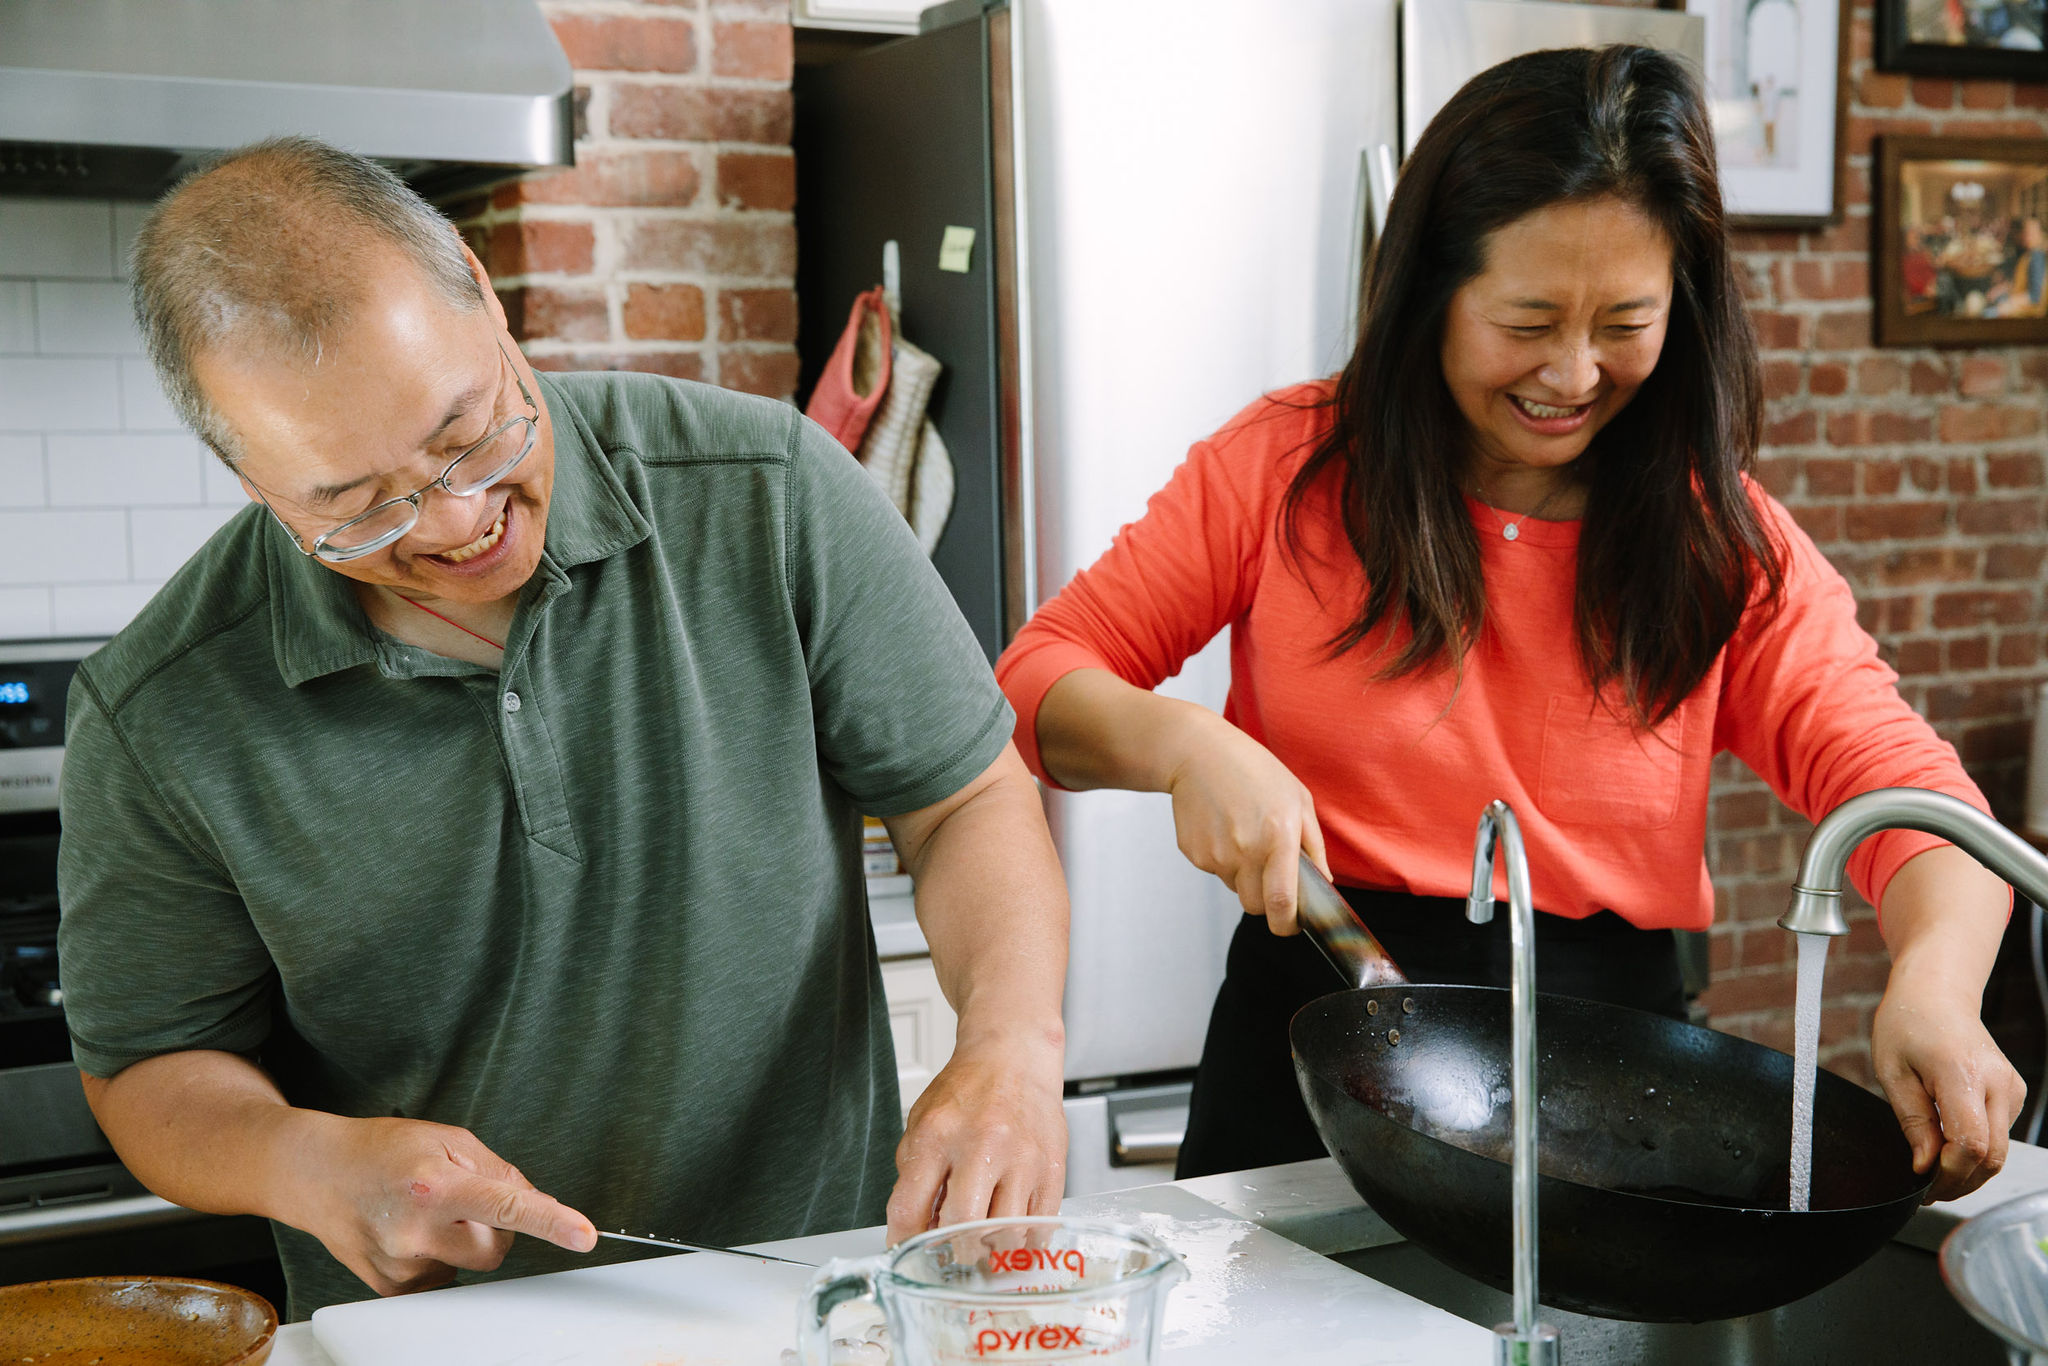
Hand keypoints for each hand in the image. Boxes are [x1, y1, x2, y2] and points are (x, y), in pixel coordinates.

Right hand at [284, 1113, 597, 1295]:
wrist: (317, 1174)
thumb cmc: (382, 1150)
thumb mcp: (446, 1139)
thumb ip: (498, 1170)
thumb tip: (537, 1202)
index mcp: (436, 1185)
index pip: (507, 1205)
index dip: (550, 1221)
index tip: (584, 1234)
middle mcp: (416, 1231)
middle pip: (497, 1248)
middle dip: (493, 1226)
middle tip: (460, 1200)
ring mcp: (401, 1266)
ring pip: (471, 1265)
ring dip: (464, 1241)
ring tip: (425, 1211)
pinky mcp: (392, 1288)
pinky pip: (444, 1279)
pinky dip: (440, 1257)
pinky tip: (411, 1232)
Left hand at [886, 1030, 1065, 1244]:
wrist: (1015, 1057)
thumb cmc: (968, 1091)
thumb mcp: (922, 1123)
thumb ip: (914, 1177)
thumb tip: (915, 1231)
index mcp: (938, 1134)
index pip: (909, 1207)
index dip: (904, 1240)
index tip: (907, 1250)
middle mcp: (982, 1145)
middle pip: (963, 1225)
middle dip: (951, 1252)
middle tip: (949, 1254)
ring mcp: (1023, 1159)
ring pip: (1006, 1234)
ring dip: (990, 1251)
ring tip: (982, 1244)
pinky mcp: (1053, 1169)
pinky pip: (1040, 1226)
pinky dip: (1022, 1241)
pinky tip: (1010, 1233)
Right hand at [1164, 714, 1328, 932]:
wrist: (1198, 752)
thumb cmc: (1254, 770)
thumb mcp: (1298, 799)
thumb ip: (1313, 846)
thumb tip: (1324, 882)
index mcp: (1278, 837)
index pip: (1281, 902)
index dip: (1287, 924)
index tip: (1291, 925)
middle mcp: (1244, 850)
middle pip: (1255, 905)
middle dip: (1266, 899)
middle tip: (1269, 870)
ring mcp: (1215, 853)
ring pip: (1235, 887)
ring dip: (1243, 874)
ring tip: (1243, 834)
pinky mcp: (1193, 852)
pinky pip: (1215, 871)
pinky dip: (1223, 859)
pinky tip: (1223, 827)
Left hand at [1870, 964, 2026, 1202]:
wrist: (1937, 994)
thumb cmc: (1907, 1026)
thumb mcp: (1892, 1072)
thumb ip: (1912, 1122)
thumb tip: (1924, 1167)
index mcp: (1962, 1074)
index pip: (1970, 1144)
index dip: (1949, 1174)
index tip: (1922, 1184)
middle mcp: (1997, 1083)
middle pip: (1992, 1156)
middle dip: (1961, 1182)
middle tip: (1928, 1190)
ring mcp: (2012, 1088)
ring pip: (2001, 1151)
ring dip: (1971, 1171)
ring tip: (1936, 1174)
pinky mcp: (2015, 1092)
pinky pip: (2001, 1135)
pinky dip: (1978, 1151)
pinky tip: (1951, 1148)